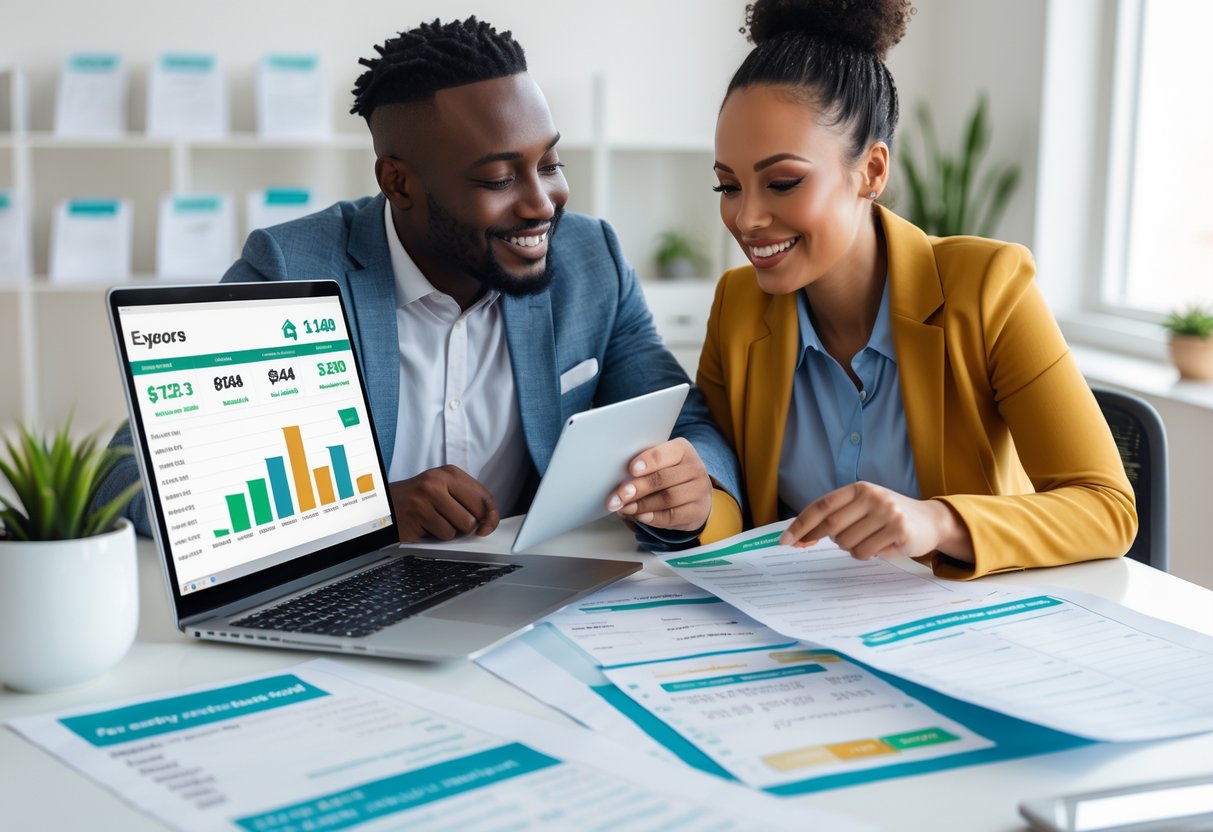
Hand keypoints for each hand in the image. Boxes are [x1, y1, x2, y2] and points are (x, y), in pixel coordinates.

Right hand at [389, 465, 499, 541]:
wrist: (385, 505)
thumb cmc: (418, 500)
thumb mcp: (444, 490)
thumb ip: (468, 501)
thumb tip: (488, 523)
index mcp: (450, 473)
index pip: (484, 496)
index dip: (491, 515)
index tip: (488, 526)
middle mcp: (438, 481)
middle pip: (475, 514)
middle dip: (469, 525)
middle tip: (454, 522)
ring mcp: (426, 497)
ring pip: (461, 527)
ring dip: (451, 531)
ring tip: (436, 522)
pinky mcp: (418, 515)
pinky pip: (444, 535)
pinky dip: (437, 536)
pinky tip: (426, 526)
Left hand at [606, 438, 712, 532]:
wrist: (697, 496)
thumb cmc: (670, 475)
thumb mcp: (661, 463)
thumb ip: (644, 467)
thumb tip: (617, 478)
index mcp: (682, 450)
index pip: (664, 454)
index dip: (647, 461)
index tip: (631, 469)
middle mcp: (694, 468)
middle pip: (663, 478)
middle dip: (638, 488)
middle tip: (619, 496)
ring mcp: (699, 491)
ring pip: (668, 498)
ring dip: (642, 505)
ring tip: (624, 508)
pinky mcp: (698, 511)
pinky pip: (672, 516)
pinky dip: (652, 517)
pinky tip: (639, 516)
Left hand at [777, 481, 972, 561]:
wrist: (930, 521)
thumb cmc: (889, 516)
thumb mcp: (863, 507)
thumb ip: (837, 516)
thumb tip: (800, 536)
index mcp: (859, 488)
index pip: (821, 506)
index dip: (801, 524)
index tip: (785, 541)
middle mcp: (872, 496)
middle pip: (832, 526)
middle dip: (825, 539)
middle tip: (833, 542)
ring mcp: (887, 512)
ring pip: (847, 543)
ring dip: (851, 548)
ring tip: (868, 540)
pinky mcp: (898, 530)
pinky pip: (865, 552)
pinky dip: (866, 554)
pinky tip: (881, 546)